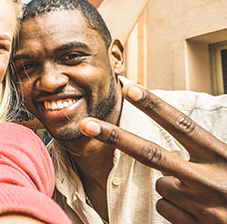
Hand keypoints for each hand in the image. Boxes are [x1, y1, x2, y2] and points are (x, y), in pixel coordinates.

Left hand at [79, 84, 226, 222]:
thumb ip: (206, 150)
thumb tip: (180, 130)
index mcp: (221, 156)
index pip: (180, 125)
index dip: (154, 105)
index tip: (128, 87)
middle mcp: (208, 179)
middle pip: (151, 154)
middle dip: (114, 137)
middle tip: (85, 124)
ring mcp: (198, 204)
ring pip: (161, 185)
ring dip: (172, 186)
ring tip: (201, 193)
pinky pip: (166, 208)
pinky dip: (175, 207)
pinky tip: (199, 212)